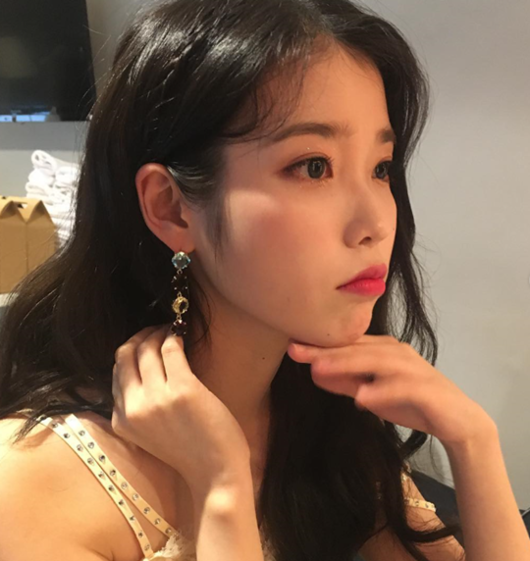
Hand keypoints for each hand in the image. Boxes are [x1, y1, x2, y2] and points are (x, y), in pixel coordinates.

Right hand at [111, 324, 251, 496]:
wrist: (215, 473)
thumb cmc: (189, 453)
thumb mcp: (148, 434)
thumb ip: (138, 408)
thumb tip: (141, 370)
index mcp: (122, 421)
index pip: (115, 374)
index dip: (129, 354)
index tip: (143, 345)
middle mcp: (133, 408)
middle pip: (124, 356)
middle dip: (139, 337)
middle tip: (155, 331)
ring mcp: (157, 398)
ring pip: (146, 349)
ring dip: (156, 332)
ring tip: (169, 329)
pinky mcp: (182, 389)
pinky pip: (171, 350)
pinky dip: (174, 336)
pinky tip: (181, 335)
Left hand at [287, 335, 494, 447]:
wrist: (458, 421)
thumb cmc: (412, 401)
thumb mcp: (372, 393)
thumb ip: (346, 382)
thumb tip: (314, 373)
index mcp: (383, 350)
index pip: (347, 345)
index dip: (319, 345)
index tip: (290, 346)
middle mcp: (397, 353)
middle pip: (357, 349)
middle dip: (325, 350)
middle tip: (295, 351)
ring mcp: (414, 369)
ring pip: (377, 362)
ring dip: (348, 364)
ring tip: (319, 368)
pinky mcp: (428, 389)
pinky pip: (404, 388)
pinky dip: (383, 392)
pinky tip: (363, 399)